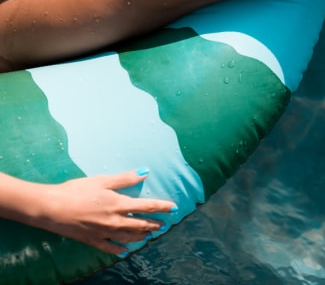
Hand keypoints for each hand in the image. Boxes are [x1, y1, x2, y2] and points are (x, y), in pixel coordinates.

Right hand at [33, 170, 176, 254]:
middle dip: (153, 224)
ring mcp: (103, 233)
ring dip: (141, 236)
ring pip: (127, 237)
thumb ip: (125, 179)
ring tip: (150, 236)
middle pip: (139, 224)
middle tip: (165, 225)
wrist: (52, 208)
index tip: (174, 208)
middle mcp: (114, 221)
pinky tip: (125, 251)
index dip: (162, 207)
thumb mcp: (103, 180)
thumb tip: (145, 173)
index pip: (147, 206)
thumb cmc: (77, 190)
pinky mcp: (91, 240)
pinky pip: (109, 247)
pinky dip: (119, 249)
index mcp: (118, 204)